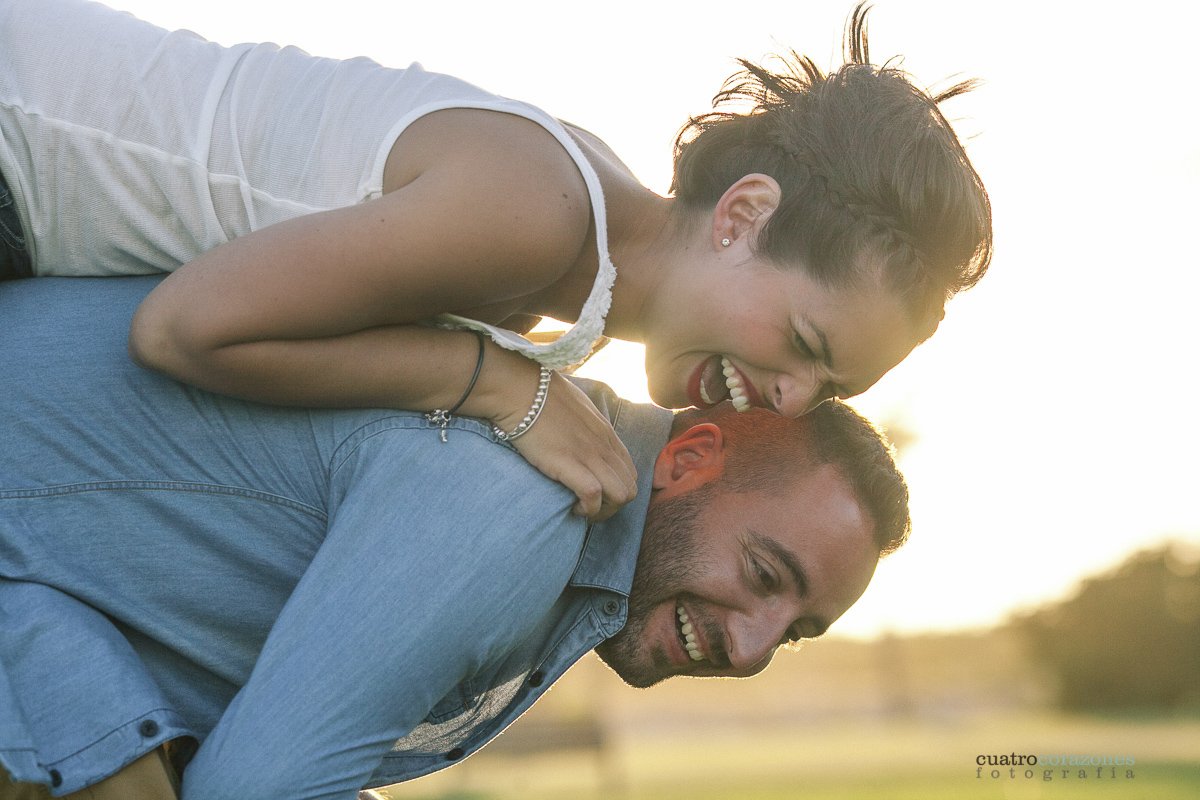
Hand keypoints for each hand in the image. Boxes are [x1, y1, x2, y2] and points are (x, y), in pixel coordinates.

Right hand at [501, 372, 637, 520]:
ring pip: (621, 496)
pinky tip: (572, 506)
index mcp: (607, 434)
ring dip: (603, 510)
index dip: (616, 490)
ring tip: (581, 507)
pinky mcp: (570, 463)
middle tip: (588, 506)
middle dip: (613, 506)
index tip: (596, 494)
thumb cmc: (542, 395)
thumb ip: (586, 424)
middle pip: (630, 489)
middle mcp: (604, 446)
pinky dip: (587, 508)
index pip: (630, 472)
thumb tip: (580, 435)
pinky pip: (594, 495)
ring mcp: (589, 455)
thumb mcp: (577, 407)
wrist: (521, 391)